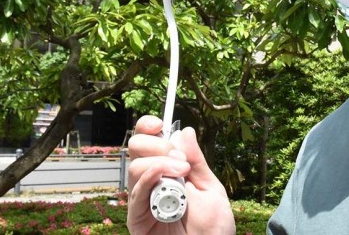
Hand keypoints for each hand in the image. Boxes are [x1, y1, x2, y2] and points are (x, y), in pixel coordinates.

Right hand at [127, 115, 235, 233]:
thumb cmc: (213, 227)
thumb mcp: (210, 188)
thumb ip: (196, 161)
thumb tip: (185, 131)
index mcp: (167, 170)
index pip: (148, 141)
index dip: (147, 127)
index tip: (159, 123)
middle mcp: (151, 181)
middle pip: (136, 148)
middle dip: (158, 144)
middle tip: (180, 159)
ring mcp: (143, 199)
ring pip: (136, 166)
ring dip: (160, 162)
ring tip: (181, 173)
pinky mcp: (138, 218)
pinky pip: (136, 192)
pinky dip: (149, 177)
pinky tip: (163, 174)